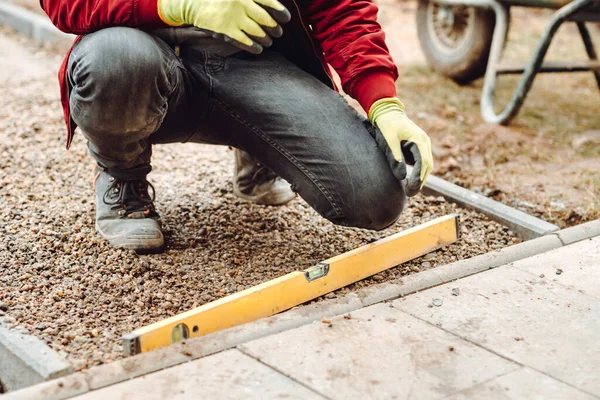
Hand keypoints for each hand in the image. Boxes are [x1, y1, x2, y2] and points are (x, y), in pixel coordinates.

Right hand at [158, 0, 290, 53]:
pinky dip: (256, 47)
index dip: (280, 11)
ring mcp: (234, 18)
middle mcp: (241, 4)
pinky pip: (246, 42)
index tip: (286, 18)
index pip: (269, 1)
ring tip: (269, 41)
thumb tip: (272, 5)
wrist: (194, 3)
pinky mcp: (226, 31)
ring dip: (267, 39)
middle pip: (266, 19)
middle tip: (278, 32)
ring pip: (258, 32)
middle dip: (275, 28)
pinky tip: (259, 48)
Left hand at [369, 98, 432, 196]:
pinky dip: (418, 173)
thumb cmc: (386, 124)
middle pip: (427, 166)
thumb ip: (395, 156)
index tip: (411, 188)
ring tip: (410, 191)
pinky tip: (410, 182)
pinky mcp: (418, 147)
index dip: (418, 177)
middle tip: (410, 194)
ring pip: (426, 165)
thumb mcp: (388, 139)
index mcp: (419, 140)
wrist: (387, 112)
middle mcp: (424, 142)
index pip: (423, 163)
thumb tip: (402, 176)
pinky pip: (421, 162)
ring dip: (420, 178)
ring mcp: (422, 144)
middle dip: (420, 181)